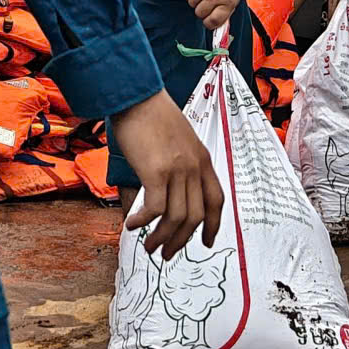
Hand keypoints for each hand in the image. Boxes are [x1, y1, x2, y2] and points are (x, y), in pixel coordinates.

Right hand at [111, 93, 225, 257]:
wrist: (136, 95)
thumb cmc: (148, 114)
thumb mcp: (172, 142)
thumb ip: (168, 171)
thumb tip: (146, 202)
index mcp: (202, 159)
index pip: (216, 200)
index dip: (214, 225)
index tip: (207, 242)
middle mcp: (195, 167)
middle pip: (197, 217)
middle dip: (182, 241)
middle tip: (167, 253)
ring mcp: (178, 170)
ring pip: (177, 218)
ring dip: (162, 238)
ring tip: (149, 247)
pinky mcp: (156, 172)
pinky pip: (154, 209)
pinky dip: (144, 222)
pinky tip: (131, 224)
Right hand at [182, 0, 242, 32]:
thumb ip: (225, 11)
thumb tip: (215, 25)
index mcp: (229, 2)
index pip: (215, 21)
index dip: (208, 23)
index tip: (207, 21)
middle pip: (200, 13)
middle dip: (200, 11)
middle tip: (204, 3)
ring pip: (192, 3)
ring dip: (194, 0)